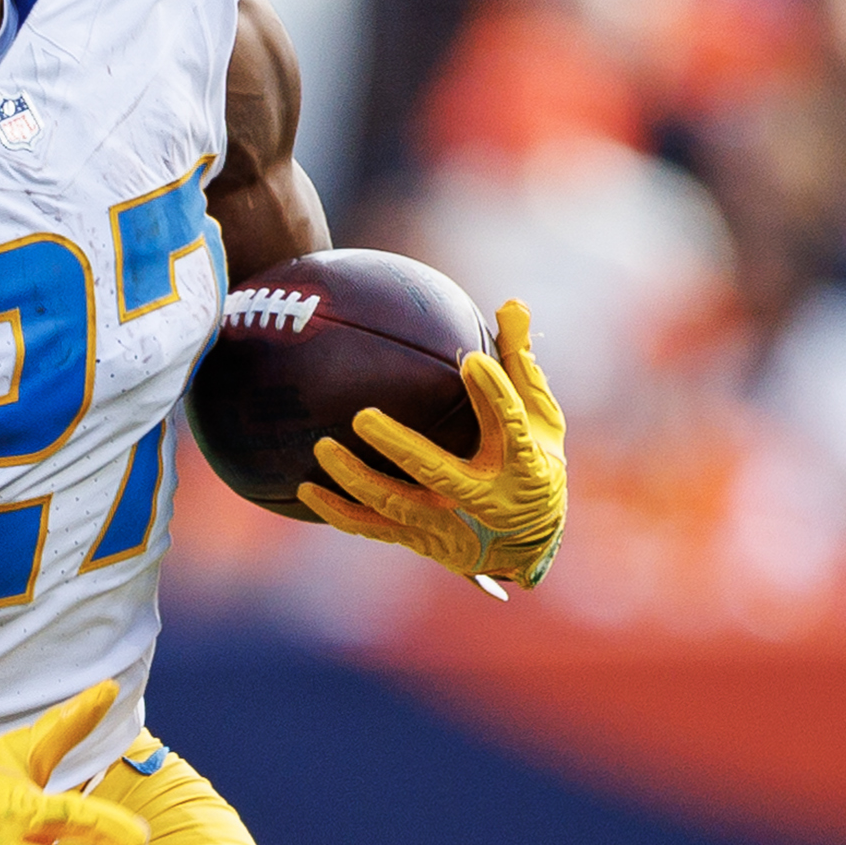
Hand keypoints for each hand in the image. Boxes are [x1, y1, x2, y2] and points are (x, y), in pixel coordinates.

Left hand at [299, 297, 565, 594]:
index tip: (472, 361)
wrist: (530, 541)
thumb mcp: (540, 417)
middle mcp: (487, 499)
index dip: (493, 395)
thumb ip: (519, 363)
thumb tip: (510, 303)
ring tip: (321, 448)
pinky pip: (374, 528)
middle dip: (400, 448)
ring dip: (356, 479)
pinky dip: (339, 512)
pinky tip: (305, 489)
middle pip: (438, 473)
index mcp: (523, 463)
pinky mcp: (423, 540)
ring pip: (396, 505)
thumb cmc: (533, 461)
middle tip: (362, 416)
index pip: (510, 425)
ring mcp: (451, 525)